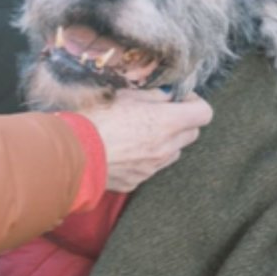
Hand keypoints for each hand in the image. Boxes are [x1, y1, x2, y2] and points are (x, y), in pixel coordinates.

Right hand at [81, 89, 213, 191]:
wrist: (71, 154)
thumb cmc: (95, 119)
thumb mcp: (125, 95)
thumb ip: (153, 95)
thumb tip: (168, 95)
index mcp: (167, 122)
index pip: (204, 113)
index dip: (195, 102)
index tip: (179, 98)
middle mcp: (166, 147)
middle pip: (193, 134)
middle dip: (182, 121)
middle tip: (161, 113)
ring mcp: (153, 167)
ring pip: (174, 152)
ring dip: (166, 141)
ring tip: (141, 132)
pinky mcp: (137, 181)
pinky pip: (152, 167)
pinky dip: (146, 158)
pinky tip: (125, 150)